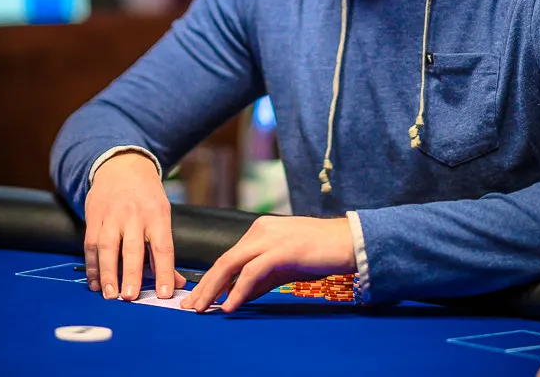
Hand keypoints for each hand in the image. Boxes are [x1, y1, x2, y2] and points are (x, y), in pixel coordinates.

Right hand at [83, 152, 185, 300]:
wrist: (122, 165)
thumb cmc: (146, 196)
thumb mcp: (162, 214)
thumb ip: (165, 251)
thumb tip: (176, 283)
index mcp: (157, 214)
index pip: (163, 247)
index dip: (165, 271)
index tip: (165, 293)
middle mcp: (134, 214)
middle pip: (132, 247)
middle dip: (131, 273)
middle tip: (130, 297)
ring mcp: (111, 215)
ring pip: (107, 246)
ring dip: (107, 273)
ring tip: (109, 295)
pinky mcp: (93, 215)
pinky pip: (90, 243)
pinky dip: (92, 265)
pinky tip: (95, 283)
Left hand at [180, 216, 355, 312]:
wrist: (348, 242)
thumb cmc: (319, 254)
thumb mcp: (285, 267)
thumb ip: (262, 279)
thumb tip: (238, 297)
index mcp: (259, 231)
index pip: (228, 257)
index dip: (211, 279)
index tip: (198, 298)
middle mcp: (260, 230)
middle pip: (224, 260)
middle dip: (205, 285)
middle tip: (190, 307)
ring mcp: (270, 239)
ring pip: (231, 264)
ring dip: (213, 289)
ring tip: (203, 309)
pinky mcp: (281, 250)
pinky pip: (252, 272)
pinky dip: (238, 290)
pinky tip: (229, 306)